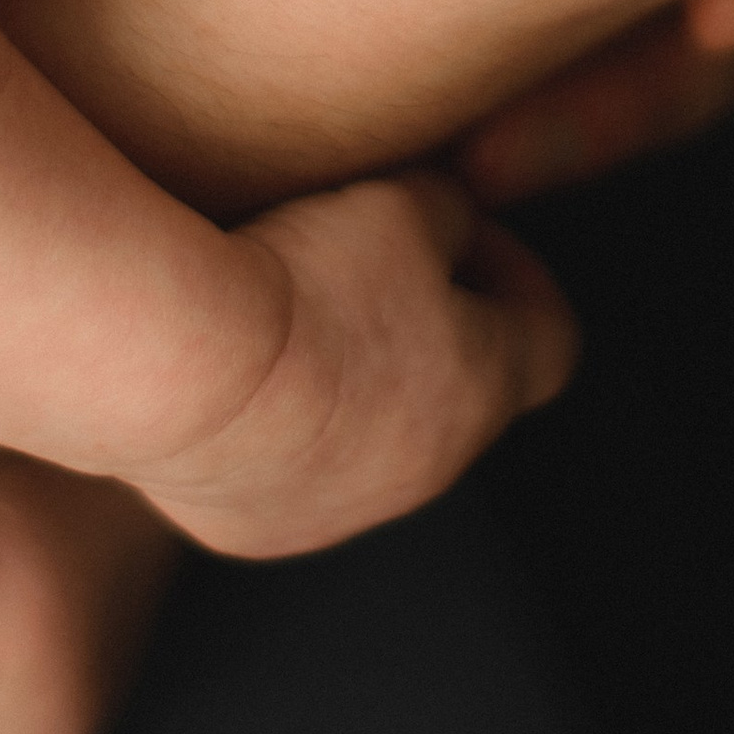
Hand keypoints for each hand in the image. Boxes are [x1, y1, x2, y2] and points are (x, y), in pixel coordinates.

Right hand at [132, 170, 579, 557]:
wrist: (181, 373)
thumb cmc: (310, 283)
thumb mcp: (402, 205)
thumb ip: (446, 210)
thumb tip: (444, 222)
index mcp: (483, 391)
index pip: (552, 340)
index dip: (520, 275)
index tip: (466, 232)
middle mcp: (424, 472)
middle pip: (455, 393)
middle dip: (423, 322)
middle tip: (363, 262)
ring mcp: (338, 512)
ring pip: (365, 439)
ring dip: (343, 380)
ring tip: (283, 315)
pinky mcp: (257, 529)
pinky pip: (279, 470)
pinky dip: (267, 423)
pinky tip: (225, 371)